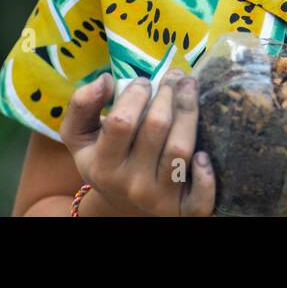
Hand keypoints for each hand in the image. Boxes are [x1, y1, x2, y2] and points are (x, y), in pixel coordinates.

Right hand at [60, 68, 214, 215]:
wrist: (121, 208)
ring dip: (189, 113)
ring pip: (180, 150)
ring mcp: (158, 199)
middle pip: (156, 127)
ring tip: (190, 88)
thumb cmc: (105, 161)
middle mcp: (131, 184)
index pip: (122, 122)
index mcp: (104, 165)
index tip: (145, 81)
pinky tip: (204, 154)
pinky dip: (206, 175)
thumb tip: (104, 80)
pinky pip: (200, 197)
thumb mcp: (80, 137)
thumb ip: (82, 105)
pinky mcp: (183, 212)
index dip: (136, 94)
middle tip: (175, 76)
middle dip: (169, 93)